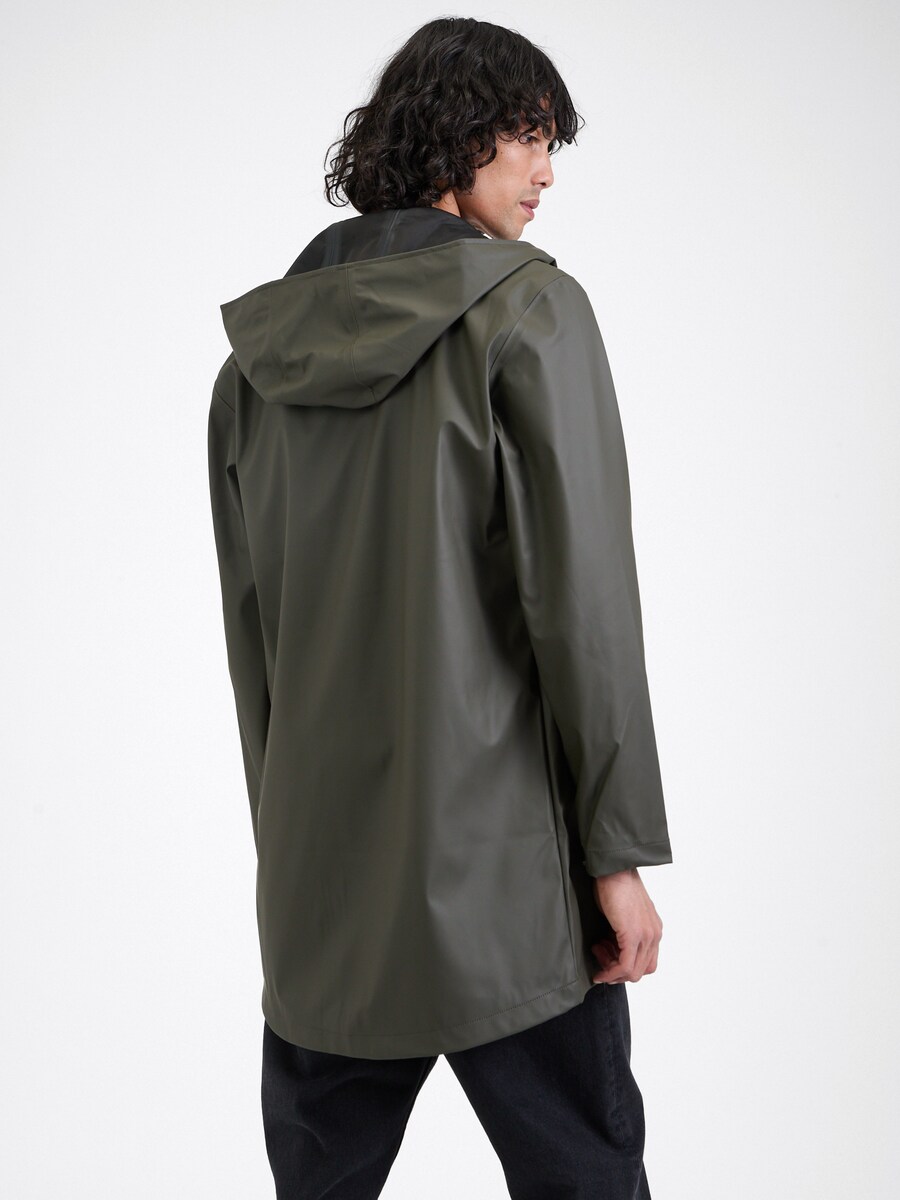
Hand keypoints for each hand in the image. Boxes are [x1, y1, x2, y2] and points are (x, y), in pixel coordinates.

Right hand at [590, 867, 662, 984]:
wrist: (613, 870)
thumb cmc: (614, 885)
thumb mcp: (624, 914)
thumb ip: (623, 932)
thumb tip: (611, 949)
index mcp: (653, 929)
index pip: (646, 962)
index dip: (626, 967)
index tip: (607, 959)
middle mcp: (654, 934)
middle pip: (641, 970)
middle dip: (617, 971)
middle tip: (600, 958)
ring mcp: (646, 936)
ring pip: (633, 972)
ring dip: (612, 971)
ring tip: (597, 953)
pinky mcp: (633, 935)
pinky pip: (625, 965)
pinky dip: (611, 972)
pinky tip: (599, 971)